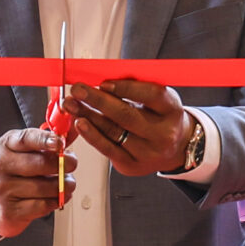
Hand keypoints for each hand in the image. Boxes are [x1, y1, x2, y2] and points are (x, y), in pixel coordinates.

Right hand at [0, 128, 71, 240]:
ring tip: (68, 183)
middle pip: (40, 164)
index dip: (45, 140)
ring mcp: (3, 190)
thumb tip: (68, 141)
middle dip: (63, 165)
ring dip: (63, 186)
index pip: (26, 139)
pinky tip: (58, 197)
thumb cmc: (13, 174)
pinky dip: (56, 201)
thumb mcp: (21, 152)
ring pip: (44, 187)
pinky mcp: (10, 211)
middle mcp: (1, 166)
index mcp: (6, 146)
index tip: (60, 143)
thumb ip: (43, 145)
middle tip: (72, 165)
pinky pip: (42, 205)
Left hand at [64, 78, 194, 177]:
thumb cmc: (160, 116)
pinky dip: (92, 135)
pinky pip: (108, 149)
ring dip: (88, 116)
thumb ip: (135, 88)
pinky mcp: (133, 165)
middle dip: (98, 101)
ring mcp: (148, 153)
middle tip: (78, 90)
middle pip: (127, 116)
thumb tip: (101, 79)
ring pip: (114, 132)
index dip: (126, 88)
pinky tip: (80, 124)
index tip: (103, 82)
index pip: (151, 95)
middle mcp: (163, 134)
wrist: (173, 148)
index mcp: (172, 110)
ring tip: (71, 104)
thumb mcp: (157, 99)